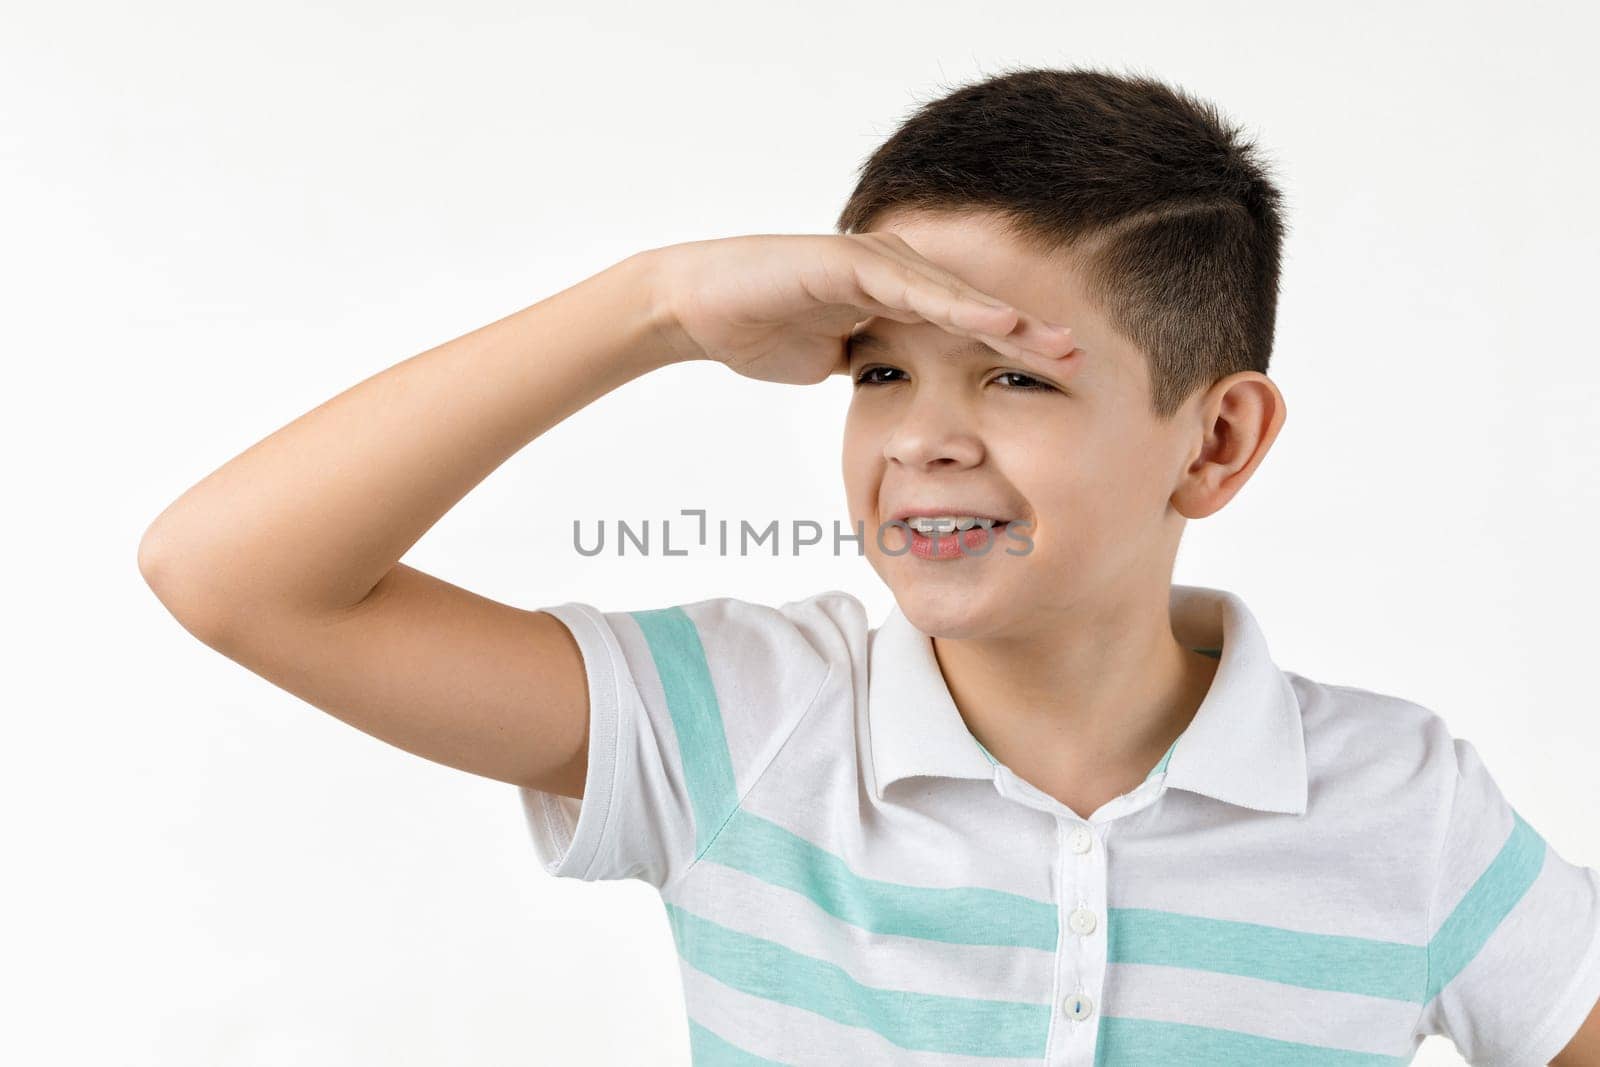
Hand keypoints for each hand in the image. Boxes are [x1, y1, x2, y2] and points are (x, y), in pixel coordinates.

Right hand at [645, 232, 1074, 384]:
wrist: (696, 308)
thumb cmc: (760, 331)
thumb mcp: (836, 362)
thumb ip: (874, 369)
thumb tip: (901, 400)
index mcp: (896, 303)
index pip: (966, 332)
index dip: (1014, 356)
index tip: (1060, 386)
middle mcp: (894, 276)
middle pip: (974, 309)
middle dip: (1029, 337)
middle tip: (1083, 363)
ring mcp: (873, 263)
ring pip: (954, 295)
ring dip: (1008, 320)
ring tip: (1055, 345)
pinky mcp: (847, 260)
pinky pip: (910, 284)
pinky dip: (955, 304)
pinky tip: (996, 320)